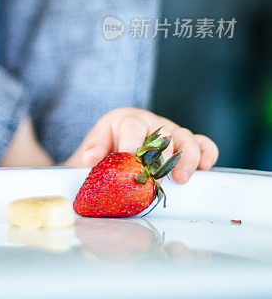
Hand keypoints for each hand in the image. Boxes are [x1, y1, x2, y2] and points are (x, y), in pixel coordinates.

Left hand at [63, 107, 217, 183]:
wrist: (118, 145)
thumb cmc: (108, 144)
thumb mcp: (96, 144)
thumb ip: (94, 149)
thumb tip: (91, 159)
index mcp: (128, 120)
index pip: (133, 126)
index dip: (132, 141)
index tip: (130, 157)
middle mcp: (153, 124)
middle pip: (162, 134)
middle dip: (160, 156)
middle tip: (156, 176)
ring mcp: (172, 133)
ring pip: (185, 138)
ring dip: (186, 158)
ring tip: (181, 178)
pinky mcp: (187, 144)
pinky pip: (203, 144)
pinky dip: (207, 153)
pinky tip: (206, 168)